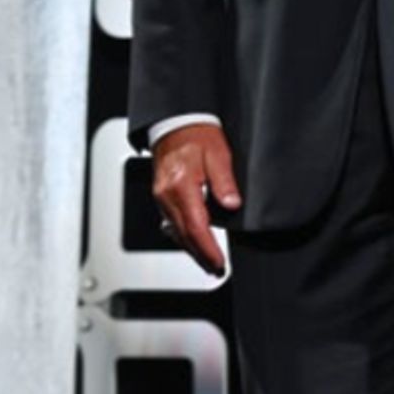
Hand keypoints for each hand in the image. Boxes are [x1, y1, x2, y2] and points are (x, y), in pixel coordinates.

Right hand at [152, 123, 241, 275]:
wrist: (175, 124)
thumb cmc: (196, 135)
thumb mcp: (218, 154)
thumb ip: (224, 180)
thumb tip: (232, 204)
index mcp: (181, 185)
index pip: (196, 226)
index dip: (208, 248)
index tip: (219, 262)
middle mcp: (166, 195)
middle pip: (184, 235)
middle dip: (201, 255)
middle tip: (216, 269)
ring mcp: (161, 197)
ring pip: (175, 232)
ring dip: (191, 249)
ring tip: (208, 262)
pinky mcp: (161, 196)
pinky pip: (171, 223)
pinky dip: (183, 236)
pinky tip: (193, 243)